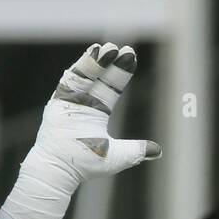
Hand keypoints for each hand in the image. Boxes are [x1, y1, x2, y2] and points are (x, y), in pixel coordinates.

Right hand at [38, 42, 160, 182]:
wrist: (62, 169)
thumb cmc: (87, 164)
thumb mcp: (118, 156)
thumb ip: (136, 150)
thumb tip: (158, 151)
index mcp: (97, 111)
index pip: (112, 87)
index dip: (121, 72)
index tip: (131, 56)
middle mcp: (84, 102)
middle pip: (101, 77)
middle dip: (111, 62)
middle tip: (123, 48)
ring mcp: (71, 99)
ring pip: (86, 74)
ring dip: (97, 61)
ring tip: (108, 48)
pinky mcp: (60, 99)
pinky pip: (71, 78)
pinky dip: (82, 66)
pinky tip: (93, 54)